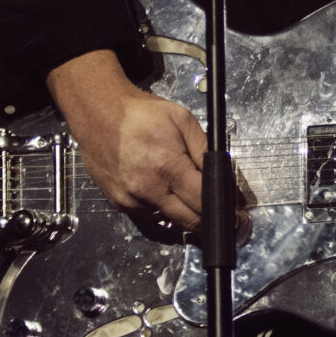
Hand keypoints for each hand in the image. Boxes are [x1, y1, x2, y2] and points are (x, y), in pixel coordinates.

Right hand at [48, 49, 247, 236]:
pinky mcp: (119, 204)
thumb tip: (224, 178)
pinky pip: (150, 215)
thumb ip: (206, 151)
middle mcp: (148, 191)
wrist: (99, 114)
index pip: (205, 204)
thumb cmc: (142, 114)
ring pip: (170, 220)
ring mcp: (131, 201)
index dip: (224, 210)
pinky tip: (163, 188)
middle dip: (208, 219)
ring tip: (187, 192)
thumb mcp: (183, 120)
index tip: (236, 214)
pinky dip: (162, 207)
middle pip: (190, 222)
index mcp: (168, 168)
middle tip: (221, 213)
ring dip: (184, 212)